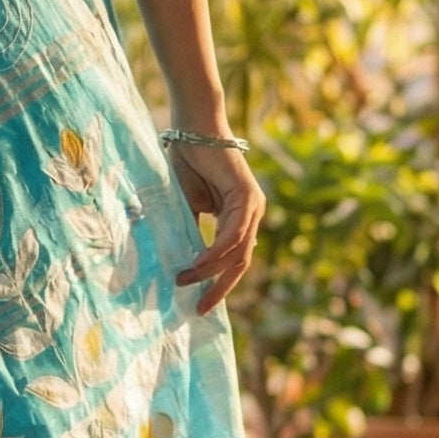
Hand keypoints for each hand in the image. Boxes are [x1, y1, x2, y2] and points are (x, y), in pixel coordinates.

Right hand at [169, 140, 263, 314]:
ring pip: (238, 252)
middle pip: (240, 262)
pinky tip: (199, 262)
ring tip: (185, 280)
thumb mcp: (189, 205)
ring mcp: (254, 206)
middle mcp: (252, 214)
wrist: (194, 129)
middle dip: (219, 288)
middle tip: (199, 308)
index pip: (234, 259)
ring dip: (210, 270)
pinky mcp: (248, 196)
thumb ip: (194, 230)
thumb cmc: (189, 161)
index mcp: (240, 218)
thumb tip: (186, 260)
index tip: (199, 304)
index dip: (218, 283)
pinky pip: (234, 234)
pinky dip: (215, 251)